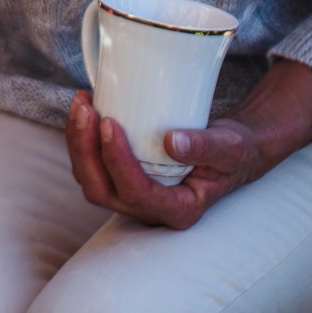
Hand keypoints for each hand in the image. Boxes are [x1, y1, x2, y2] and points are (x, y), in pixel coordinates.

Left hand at [64, 60, 311, 229]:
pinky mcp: (123, 178)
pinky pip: (92, 165)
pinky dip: (82, 138)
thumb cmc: (234, 151)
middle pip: (102, 190)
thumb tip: (172, 142)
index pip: (137, 193)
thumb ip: (206, 147)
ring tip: (81, 103)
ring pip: (90, 179)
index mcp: (179, 209)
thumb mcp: (230, 148)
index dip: (117, 161)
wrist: (231, 149)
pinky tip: (87, 108)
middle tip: (86, 109)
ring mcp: (133, 196)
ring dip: (78, 142)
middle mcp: (151, 209)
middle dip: (85, 150)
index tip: (111, 123)